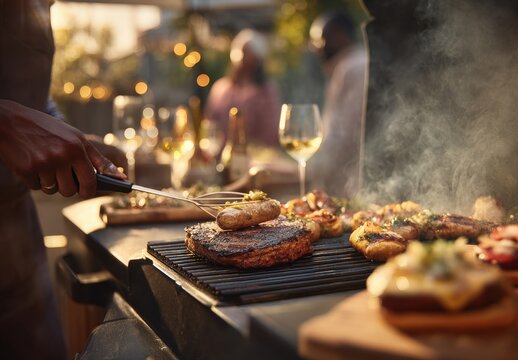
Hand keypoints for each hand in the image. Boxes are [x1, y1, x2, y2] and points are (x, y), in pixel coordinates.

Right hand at [0, 99, 126, 196]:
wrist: (7, 120)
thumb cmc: (45, 128)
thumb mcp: (74, 136)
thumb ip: (96, 158)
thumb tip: (121, 176)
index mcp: (77, 147)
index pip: (91, 179)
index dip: (90, 190)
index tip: (88, 191)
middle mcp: (63, 155)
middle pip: (71, 190)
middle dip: (68, 187)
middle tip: (61, 175)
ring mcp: (44, 164)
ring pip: (53, 190)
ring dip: (50, 183)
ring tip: (45, 164)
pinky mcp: (27, 170)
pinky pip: (37, 187)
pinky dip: (35, 180)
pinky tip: (31, 163)